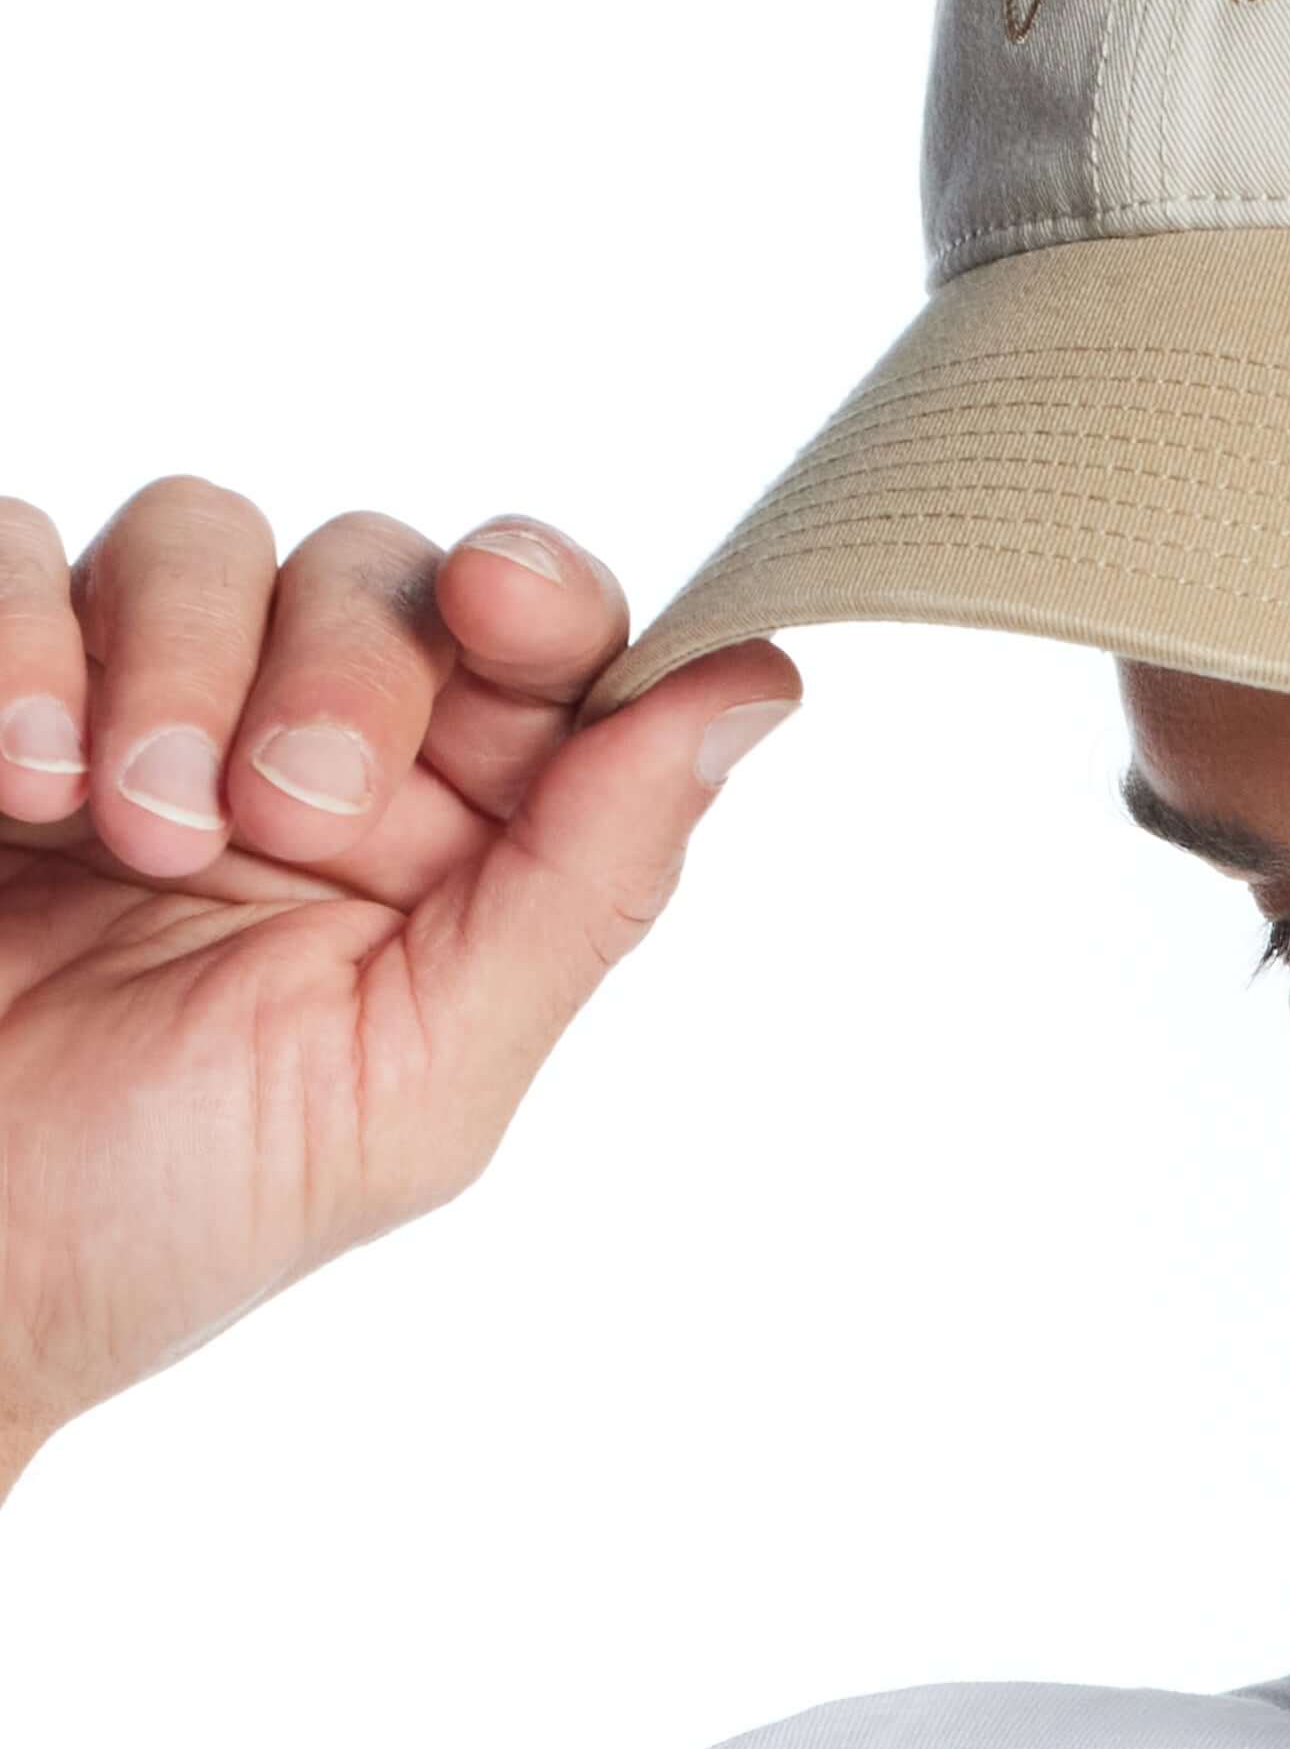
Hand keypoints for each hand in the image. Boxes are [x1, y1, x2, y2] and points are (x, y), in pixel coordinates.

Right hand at [0, 481, 796, 1498]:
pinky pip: (14, 547)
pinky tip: (15, 783)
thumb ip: (586, 883)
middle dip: (343, 667)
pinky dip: (20, 639)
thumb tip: (757, 688)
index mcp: (441, 847)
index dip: (544, 595)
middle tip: (274, 816)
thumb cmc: (164, 1215)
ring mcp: (128, 707)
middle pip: (379, 567)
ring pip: (201, 533)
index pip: (540, 645)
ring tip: (122, 831)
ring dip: (174, 663)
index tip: (501, 606)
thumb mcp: (415, 1081)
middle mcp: (296, 750)